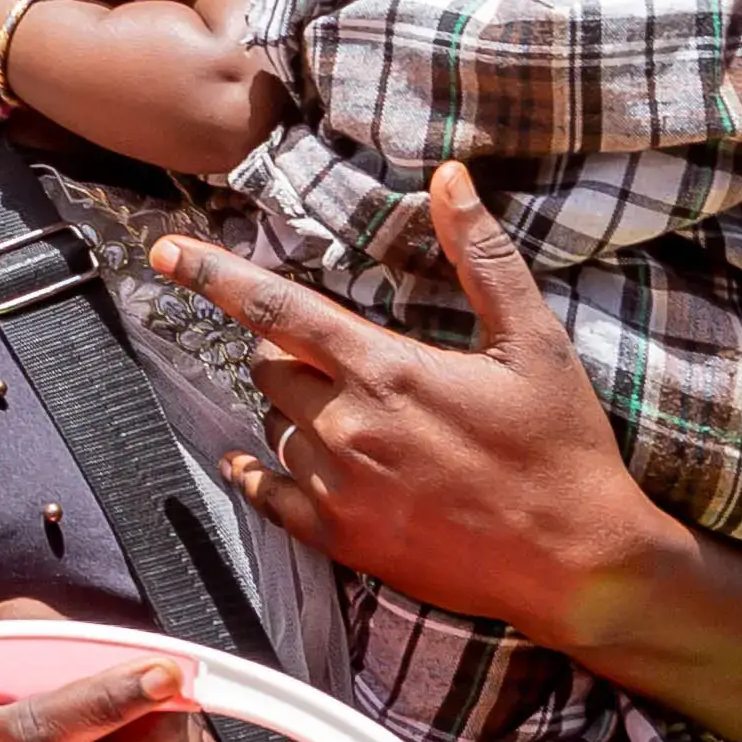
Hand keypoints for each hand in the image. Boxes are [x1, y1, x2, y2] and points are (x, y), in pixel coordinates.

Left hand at [160, 164, 667, 648]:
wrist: (577, 563)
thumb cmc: (561, 448)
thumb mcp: (536, 341)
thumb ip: (484, 256)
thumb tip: (452, 177)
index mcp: (386, 370)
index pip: (276, 308)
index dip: (213, 274)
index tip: (164, 251)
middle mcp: (348, 428)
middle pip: (268, 368)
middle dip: (286, 352)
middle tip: (335, 355)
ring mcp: (341, 488)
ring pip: (273, 429)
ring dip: (291, 412)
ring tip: (346, 415)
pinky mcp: (346, 540)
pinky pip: (270, 498)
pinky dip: (258, 474)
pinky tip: (256, 464)